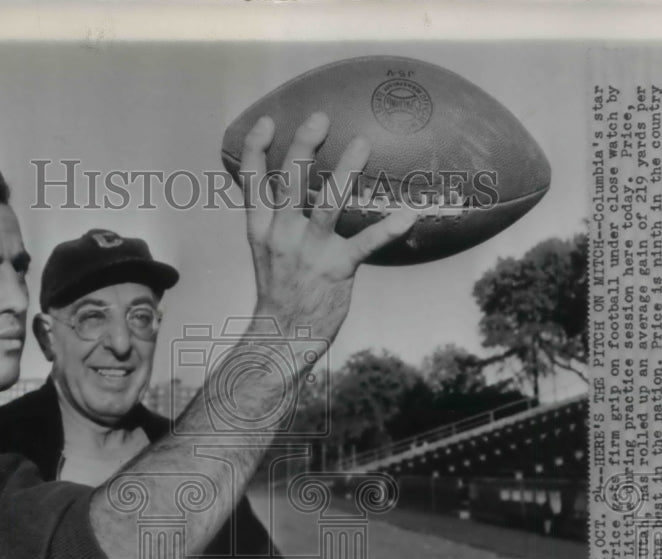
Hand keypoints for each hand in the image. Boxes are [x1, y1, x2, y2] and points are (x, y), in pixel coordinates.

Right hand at [239, 112, 413, 347]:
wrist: (281, 337)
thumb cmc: (280, 291)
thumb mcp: (266, 253)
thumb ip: (275, 222)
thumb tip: (291, 192)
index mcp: (261, 229)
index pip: (252, 182)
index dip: (256, 149)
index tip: (267, 121)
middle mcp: (281, 235)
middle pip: (289, 182)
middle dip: (302, 146)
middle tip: (320, 117)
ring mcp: (308, 252)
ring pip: (326, 204)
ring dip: (344, 172)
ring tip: (361, 144)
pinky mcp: (335, 270)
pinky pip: (365, 245)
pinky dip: (388, 229)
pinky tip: (409, 215)